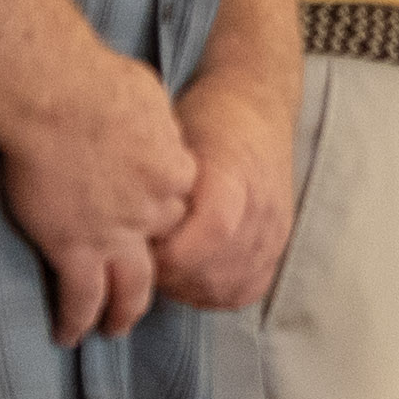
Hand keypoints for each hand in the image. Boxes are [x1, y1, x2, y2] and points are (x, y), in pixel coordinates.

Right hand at [1, 49, 200, 346]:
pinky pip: (81, 296)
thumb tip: (142, 116)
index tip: (152, 213)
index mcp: (173, 168)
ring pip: (131, 287)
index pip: (181, 200)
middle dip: (157, 265)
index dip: (166, 207)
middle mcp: (153, 209)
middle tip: (144, 284)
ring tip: (115, 329)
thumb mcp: (143, 92)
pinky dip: (76, 319)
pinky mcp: (72, 247)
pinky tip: (69, 334)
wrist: (52, 95)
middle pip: (164, 245)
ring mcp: (115, 233)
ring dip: (124, 311)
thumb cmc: (93, 77)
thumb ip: (150, 118)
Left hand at [149, 70, 297, 314]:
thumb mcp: (176, 135)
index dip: (171, 250)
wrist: (259, 108)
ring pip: (225, 285)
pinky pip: (244, 289)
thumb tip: (120, 226)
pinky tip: (190, 275)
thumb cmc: (207, 118)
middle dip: (169, 272)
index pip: (214, 229)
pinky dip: (213, 290)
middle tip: (141, 257)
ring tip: (162, 263)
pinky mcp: (278, 247)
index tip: (139, 244)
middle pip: (213, 266)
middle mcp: (262, 207)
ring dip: (187, 285)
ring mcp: (274, 231)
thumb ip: (157, 183)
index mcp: (236, 172)